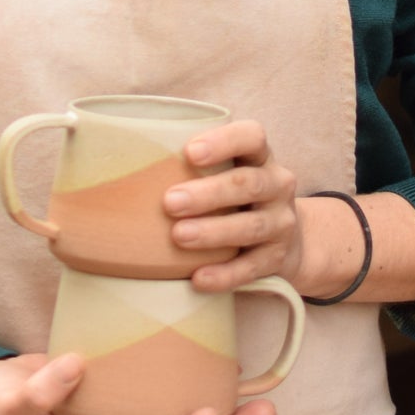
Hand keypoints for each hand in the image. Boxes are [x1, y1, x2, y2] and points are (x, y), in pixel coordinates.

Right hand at [0, 354, 274, 414]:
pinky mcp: (132, 401)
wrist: (0, 390)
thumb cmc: (6, 400)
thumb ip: (39, 392)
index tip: (207, 414)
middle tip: (264, 411)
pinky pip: (172, 403)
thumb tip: (76, 366)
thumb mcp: (12, 401)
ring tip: (262, 400)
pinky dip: (199, 392)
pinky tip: (224, 373)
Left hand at [162, 120, 302, 292]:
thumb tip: (129, 160)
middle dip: (208, 193)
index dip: (224, 142)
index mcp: (261, 156)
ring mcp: (282, 223)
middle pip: (248, 184)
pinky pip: (252, 268)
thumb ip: (194, 164)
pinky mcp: (277, 258)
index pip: (252, 137)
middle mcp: (277, 185)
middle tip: (170, 202)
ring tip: (179, 236)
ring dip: (214, 231)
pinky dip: (225, 274)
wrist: (285, 240)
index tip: (189, 152)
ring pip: (252, 226)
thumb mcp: (228, 171)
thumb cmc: (236, 196)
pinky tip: (198, 278)